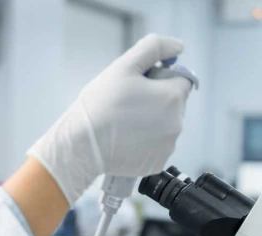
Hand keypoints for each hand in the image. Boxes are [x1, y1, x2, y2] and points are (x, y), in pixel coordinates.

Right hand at [27, 34, 192, 206]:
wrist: (80, 146)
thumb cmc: (99, 106)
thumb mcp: (123, 66)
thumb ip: (153, 48)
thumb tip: (178, 46)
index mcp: (173, 97)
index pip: (181, 79)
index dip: (160, 78)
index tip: (138, 86)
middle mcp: (177, 123)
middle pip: (173, 104)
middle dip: (155, 101)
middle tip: (125, 106)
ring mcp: (167, 146)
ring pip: (164, 126)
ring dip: (150, 123)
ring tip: (122, 125)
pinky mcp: (156, 164)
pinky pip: (155, 147)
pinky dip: (144, 144)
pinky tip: (124, 140)